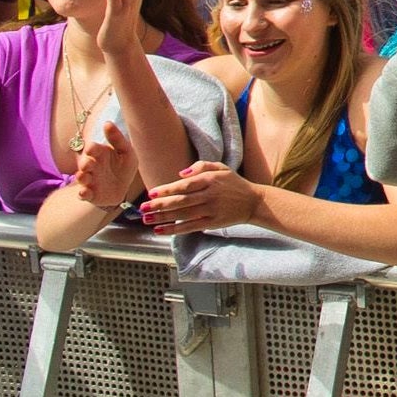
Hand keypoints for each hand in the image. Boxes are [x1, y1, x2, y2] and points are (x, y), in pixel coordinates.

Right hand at [67, 121, 137, 211]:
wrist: (122, 188)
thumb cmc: (123, 166)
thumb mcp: (126, 152)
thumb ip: (117, 139)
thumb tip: (107, 123)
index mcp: (100, 154)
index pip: (93, 148)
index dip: (91, 148)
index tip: (92, 148)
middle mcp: (92, 166)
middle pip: (85, 163)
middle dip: (85, 163)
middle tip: (87, 164)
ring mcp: (90, 180)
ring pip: (82, 178)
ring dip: (82, 177)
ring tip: (83, 176)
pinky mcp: (90, 194)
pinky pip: (83, 194)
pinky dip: (83, 194)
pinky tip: (84, 192)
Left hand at [140, 162, 263, 234]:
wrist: (254, 202)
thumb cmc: (234, 183)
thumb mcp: (221, 167)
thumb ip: (201, 166)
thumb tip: (181, 174)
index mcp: (211, 179)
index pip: (185, 185)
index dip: (167, 190)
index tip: (152, 193)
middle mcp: (210, 195)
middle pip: (181, 201)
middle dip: (160, 205)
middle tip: (143, 208)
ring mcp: (211, 210)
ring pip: (183, 215)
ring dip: (163, 218)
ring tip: (146, 219)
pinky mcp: (213, 223)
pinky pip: (190, 227)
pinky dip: (174, 230)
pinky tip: (160, 230)